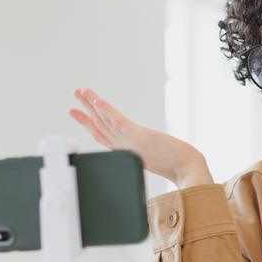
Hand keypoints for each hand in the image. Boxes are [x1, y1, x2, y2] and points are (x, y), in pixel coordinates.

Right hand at [68, 88, 213, 188]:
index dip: (88, 122)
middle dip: (85, 109)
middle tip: (76, 94)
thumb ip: (145, 150)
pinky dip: (106, 111)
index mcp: (126, 150)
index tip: (76, 111)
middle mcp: (124, 146)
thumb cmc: (175, 164)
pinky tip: (97, 101)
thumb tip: (145, 145)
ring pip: (105, 121)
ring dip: (91, 105)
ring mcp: (130, 142)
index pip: (103, 134)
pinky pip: (118, 122)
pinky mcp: (138, 137)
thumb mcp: (154, 156)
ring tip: (81, 92)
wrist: (186, 170)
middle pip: (100, 125)